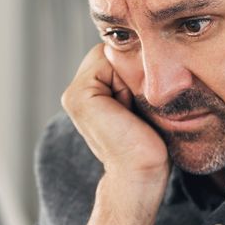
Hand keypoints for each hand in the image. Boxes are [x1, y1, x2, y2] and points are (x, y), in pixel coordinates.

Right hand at [61, 43, 168, 181]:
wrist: (141, 174)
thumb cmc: (150, 145)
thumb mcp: (142, 103)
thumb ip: (134, 78)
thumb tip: (147, 51)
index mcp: (91, 93)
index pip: (115, 55)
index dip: (136, 68)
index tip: (144, 99)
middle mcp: (77, 92)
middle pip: (112, 52)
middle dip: (131, 70)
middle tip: (137, 106)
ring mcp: (74, 95)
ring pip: (110, 55)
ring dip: (129, 75)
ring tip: (132, 108)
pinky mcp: (78, 97)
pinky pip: (106, 62)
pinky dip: (123, 81)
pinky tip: (126, 108)